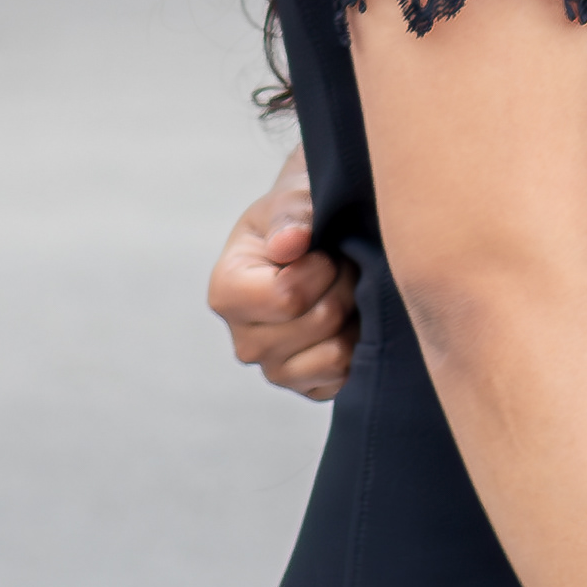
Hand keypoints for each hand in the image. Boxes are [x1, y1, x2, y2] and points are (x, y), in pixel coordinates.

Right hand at [211, 147, 356, 400]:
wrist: (317, 241)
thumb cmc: (299, 218)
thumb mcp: (292, 200)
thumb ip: (291, 216)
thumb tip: (289, 244)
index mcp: (227, 294)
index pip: (289, 298)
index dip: (323, 268)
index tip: (323, 250)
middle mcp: (245, 341)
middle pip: (321, 323)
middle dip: (345, 285)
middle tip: (342, 266)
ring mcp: (276, 370)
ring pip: (337, 355)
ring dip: (355, 316)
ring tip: (345, 290)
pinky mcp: (308, 387)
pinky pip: (346, 377)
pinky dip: (360, 346)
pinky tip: (351, 319)